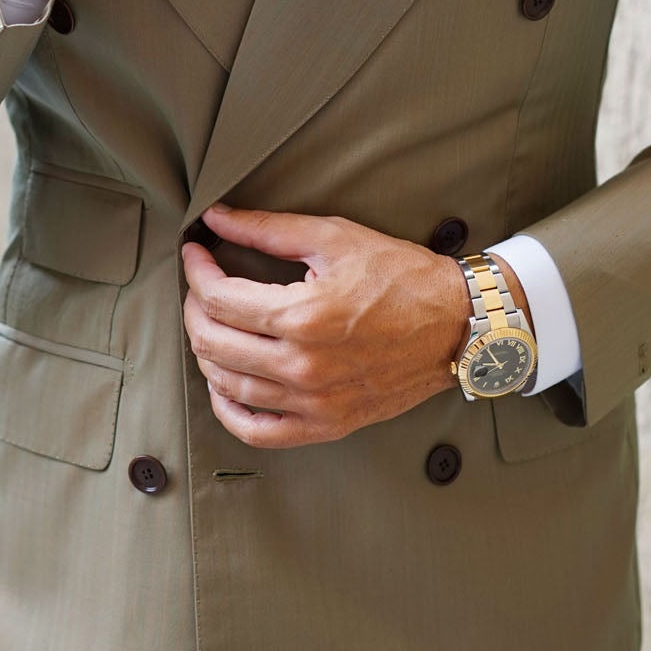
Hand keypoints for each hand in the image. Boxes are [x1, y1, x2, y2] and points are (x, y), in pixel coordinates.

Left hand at [181, 203, 474, 448]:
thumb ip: (268, 228)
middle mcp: (302, 365)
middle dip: (194, 309)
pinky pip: (259, 432)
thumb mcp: (335, 238)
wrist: (456, 324)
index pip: (218, 298)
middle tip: (201, 287)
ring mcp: (313, 401)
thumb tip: (216, 218)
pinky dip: (229, 412)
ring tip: (210, 327)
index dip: (197, 271)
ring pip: (227, 386)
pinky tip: (223, 387)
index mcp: (302, 316)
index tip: (197, 254)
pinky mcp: (327, 424)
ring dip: (206, 353)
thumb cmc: (401, 277)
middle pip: (213, 342)